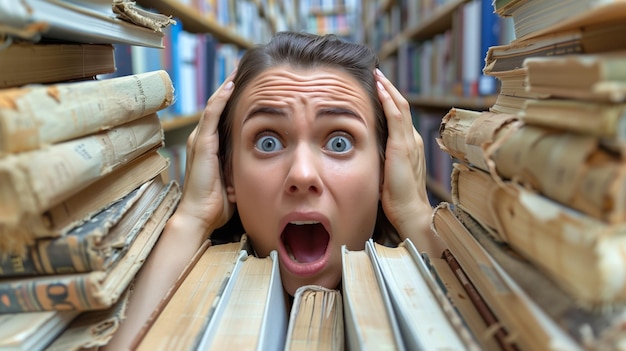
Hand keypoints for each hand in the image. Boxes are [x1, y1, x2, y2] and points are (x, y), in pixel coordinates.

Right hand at [175, 69, 236, 239]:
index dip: (234, 100)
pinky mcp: (202, 144)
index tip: (251, 87)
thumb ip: (244, 167)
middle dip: (230, 87)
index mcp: (211, 147)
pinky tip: (230, 85)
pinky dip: (220, 99)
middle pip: (217, 106)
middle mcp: (203, 140)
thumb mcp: (236, 179)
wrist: (200, 216)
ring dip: (226, 87)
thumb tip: (262, 163)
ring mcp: (201, 140)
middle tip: (244, 69)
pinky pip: (211, 115)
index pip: (223, 117)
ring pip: (214, 106)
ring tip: (237, 69)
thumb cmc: (218, 203)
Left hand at [375, 69, 431, 239]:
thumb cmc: (396, 200)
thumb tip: (359, 153)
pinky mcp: (403, 145)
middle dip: (389, 88)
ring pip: (400, 106)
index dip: (390, 101)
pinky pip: (396, 115)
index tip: (378, 88)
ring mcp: (410, 141)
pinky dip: (388, 99)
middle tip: (377, 73)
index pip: (399, 117)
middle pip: (401, 106)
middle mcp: (413, 139)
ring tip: (377, 74)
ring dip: (388, 88)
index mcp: (409, 146)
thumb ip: (378, 160)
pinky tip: (380, 88)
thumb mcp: (385, 174)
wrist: (409, 212)